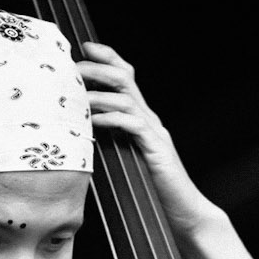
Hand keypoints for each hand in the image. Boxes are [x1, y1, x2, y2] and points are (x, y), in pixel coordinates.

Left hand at [78, 42, 217, 239]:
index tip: (85, 47)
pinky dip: (111, 119)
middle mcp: (149, 119)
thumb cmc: (150, 191)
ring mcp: (154, 133)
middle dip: (98, 67)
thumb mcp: (124, 159)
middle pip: (125, 79)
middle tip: (75, 65)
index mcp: (141, 118)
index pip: (125, 78)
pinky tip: (93, 120)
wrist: (183, 212)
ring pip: (127, 98)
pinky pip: (132, 126)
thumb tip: (78, 132)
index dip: (107, 58)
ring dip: (99, 92)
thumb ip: (109, 141)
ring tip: (77, 92)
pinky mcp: (156, 149)